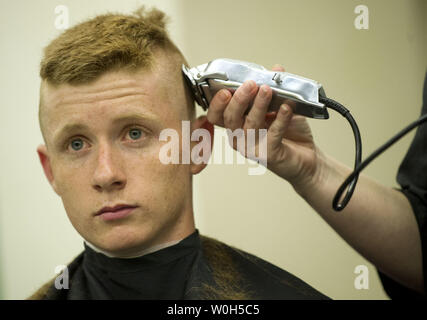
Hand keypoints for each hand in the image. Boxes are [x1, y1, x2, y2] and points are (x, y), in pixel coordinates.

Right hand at [206, 65, 321, 188]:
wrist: (307, 157)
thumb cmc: (289, 134)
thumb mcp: (279, 106)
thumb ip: (275, 89)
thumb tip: (276, 70)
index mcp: (237, 124)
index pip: (216, 115)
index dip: (216, 103)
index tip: (225, 89)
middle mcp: (240, 137)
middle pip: (230, 118)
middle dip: (239, 100)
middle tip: (251, 84)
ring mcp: (253, 148)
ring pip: (250, 125)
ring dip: (259, 106)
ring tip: (268, 90)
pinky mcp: (269, 155)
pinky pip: (272, 136)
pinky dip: (280, 120)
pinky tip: (286, 108)